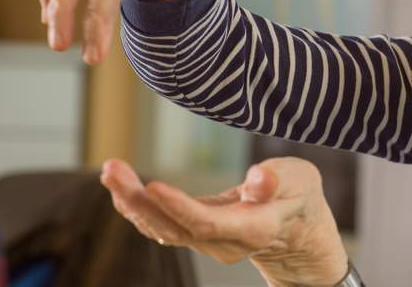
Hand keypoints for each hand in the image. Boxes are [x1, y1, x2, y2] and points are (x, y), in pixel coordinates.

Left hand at [100, 157, 348, 286]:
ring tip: (111, 170)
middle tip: (113, 168)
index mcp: (253, 228)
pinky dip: (138, 207)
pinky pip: (161, 226)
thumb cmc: (298, 195)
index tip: (152, 185)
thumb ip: (278, 180)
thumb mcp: (300, 179)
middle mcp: (225, 242)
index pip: (207, 223)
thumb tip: (259, 178)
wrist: (297, 230)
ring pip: (162, 229)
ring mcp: (208, 242)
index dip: (178, 207)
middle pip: (175, 229)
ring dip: (131, 202)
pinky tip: (121, 184)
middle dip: (139, 201)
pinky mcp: (195, 234)